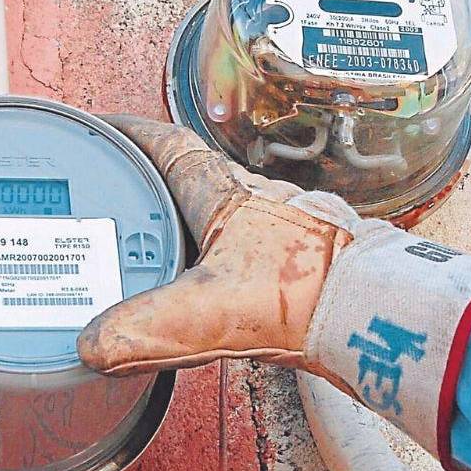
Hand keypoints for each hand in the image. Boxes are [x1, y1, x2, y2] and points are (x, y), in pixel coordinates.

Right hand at [77, 116, 470, 470]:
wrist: (377, 314)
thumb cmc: (307, 292)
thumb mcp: (205, 310)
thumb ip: (144, 327)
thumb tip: (93, 345)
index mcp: (223, 195)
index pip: (169, 145)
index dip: (133, 133)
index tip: (106, 125)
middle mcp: (256, 202)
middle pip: (195, 177)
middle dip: (155, 180)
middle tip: (119, 193)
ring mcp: (282, 232)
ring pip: (223, 214)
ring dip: (189, 223)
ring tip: (154, 250)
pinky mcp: (302, 266)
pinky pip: (246, 252)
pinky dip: (219, 263)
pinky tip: (210, 294)